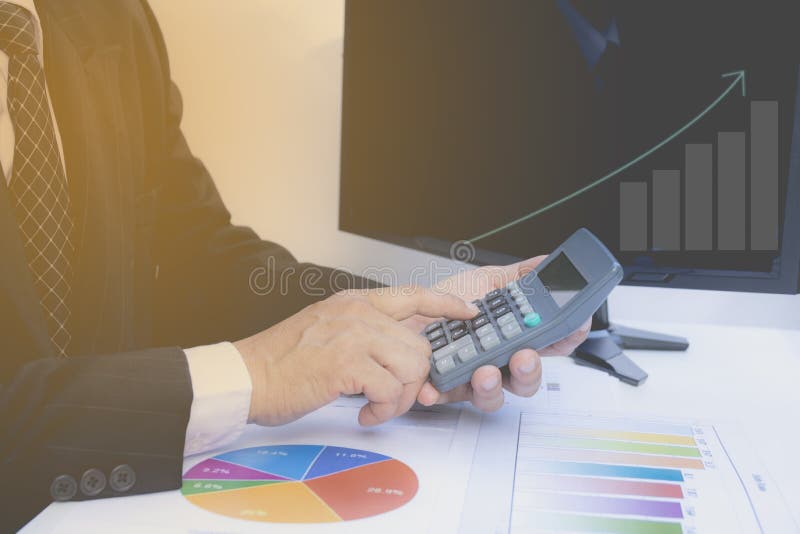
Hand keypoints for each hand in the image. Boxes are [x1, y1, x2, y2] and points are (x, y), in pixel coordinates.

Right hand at [234, 287, 478, 426]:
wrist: (245, 376)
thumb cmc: (281, 361)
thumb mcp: (326, 330)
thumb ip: (362, 333)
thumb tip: (395, 354)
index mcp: (355, 303)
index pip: (413, 294)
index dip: (446, 304)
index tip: (467, 312)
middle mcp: (358, 314)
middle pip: (420, 344)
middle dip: (416, 378)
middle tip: (395, 396)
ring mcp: (353, 336)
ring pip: (412, 366)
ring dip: (402, 397)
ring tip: (378, 406)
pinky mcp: (345, 364)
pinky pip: (391, 389)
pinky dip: (384, 409)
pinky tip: (365, 413)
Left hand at [406, 256, 590, 410]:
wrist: (401, 313)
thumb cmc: (442, 302)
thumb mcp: (483, 280)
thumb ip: (518, 275)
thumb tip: (546, 262)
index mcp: (513, 336)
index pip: (552, 343)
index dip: (568, 337)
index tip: (573, 325)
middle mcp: (498, 360)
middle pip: (528, 377)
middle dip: (530, 370)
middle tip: (523, 356)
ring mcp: (472, 376)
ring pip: (494, 396)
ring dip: (492, 387)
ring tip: (482, 372)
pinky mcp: (444, 388)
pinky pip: (447, 398)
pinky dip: (441, 393)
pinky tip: (433, 386)